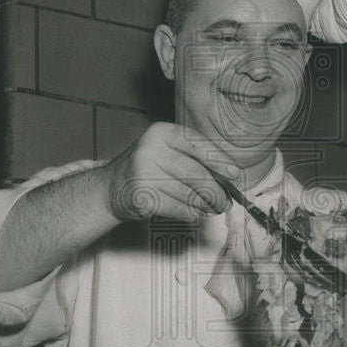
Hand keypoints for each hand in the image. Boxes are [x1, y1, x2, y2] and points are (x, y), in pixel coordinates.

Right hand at [104, 122, 238, 221]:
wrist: (112, 189)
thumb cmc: (148, 169)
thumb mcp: (167, 152)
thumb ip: (194, 158)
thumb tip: (228, 177)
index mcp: (161, 132)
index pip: (197, 144)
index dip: (218, 160)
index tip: (234, 174)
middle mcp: (150, 149)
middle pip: (195, 172)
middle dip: (216, 190)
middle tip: (226, 201)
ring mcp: (143, 173)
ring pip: (188, 193)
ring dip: (206, 205)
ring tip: (214, 208)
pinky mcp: (142, 196)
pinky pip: (178, 208)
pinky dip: (192, 213)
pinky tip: (195, 213)